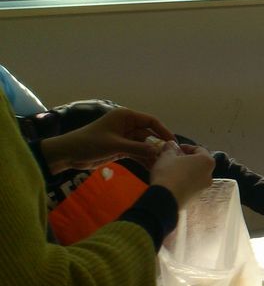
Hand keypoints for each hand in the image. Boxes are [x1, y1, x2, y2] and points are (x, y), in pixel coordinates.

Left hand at [40, 107, 175, 174]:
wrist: (68, 154)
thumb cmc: (89, 143)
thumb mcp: (114, 145)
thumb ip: (137, 148)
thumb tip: (158, 151)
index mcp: (126, 117)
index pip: (150, 121)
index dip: (163, 131)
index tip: (172, 143)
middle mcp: (127, 126)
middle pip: (149, 134)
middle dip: (158, 146)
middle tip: (169, 158)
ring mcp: (124, 138)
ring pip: (143, 145)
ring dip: (151, 155)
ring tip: (162, 166)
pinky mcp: (120, 149)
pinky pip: (136, 153)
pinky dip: (143, 160)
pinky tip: (151, 168)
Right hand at [149, 144, 215, 208]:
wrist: (165, 200)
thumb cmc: (169, 173)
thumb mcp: (166, 156)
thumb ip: (170, 148)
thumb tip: (171, 144)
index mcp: (207, 161)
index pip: (199, 149)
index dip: (186, 147)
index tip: (175, 148)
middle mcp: (209, 175)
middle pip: (199, 163)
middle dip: (186, 159)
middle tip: (173, 158)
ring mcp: (203, 188)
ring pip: (195, 175)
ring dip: (185, 171)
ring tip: (171, 170)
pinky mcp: (196, 198)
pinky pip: (191, 186)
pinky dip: (184, 182)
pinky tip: (172, 182)